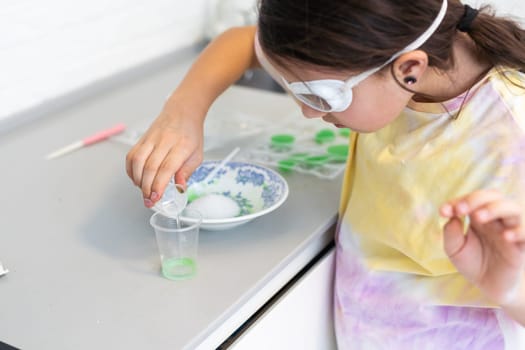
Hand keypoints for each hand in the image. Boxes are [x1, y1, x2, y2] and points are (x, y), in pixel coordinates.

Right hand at [126, 103, 204, 207]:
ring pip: (138, 161)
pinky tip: (137, 179)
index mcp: (181, 146)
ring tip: (144, 191)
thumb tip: (180, 188)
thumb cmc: (190, 134)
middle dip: (147, 188)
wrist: (182, 112)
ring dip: (138, 180)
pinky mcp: (141, 139)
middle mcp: (164, 141)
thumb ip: (187, 172)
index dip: (158, 185)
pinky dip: (131, 170)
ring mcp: (151, 139)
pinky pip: (131, 156)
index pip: (166, 168)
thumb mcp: (197, 155)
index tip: (156, 197)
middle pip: (150, 167)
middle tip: (149, 200)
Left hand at [440, 189, 524, 305]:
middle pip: (493, 196)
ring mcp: (510, 230)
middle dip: (475, 199)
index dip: (458, 201)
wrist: (490, 286)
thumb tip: (453, 216)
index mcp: (479, 216)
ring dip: (495, 208)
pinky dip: (519, 231)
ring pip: (512, 208)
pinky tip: (506, 236)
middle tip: (460, 210)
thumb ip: (451, 233)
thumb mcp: (455, 249)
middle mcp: (496, 219)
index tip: (443, 211)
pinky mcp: (522, 246)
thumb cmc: (473, 263)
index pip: (471, 199)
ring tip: (479, 217)